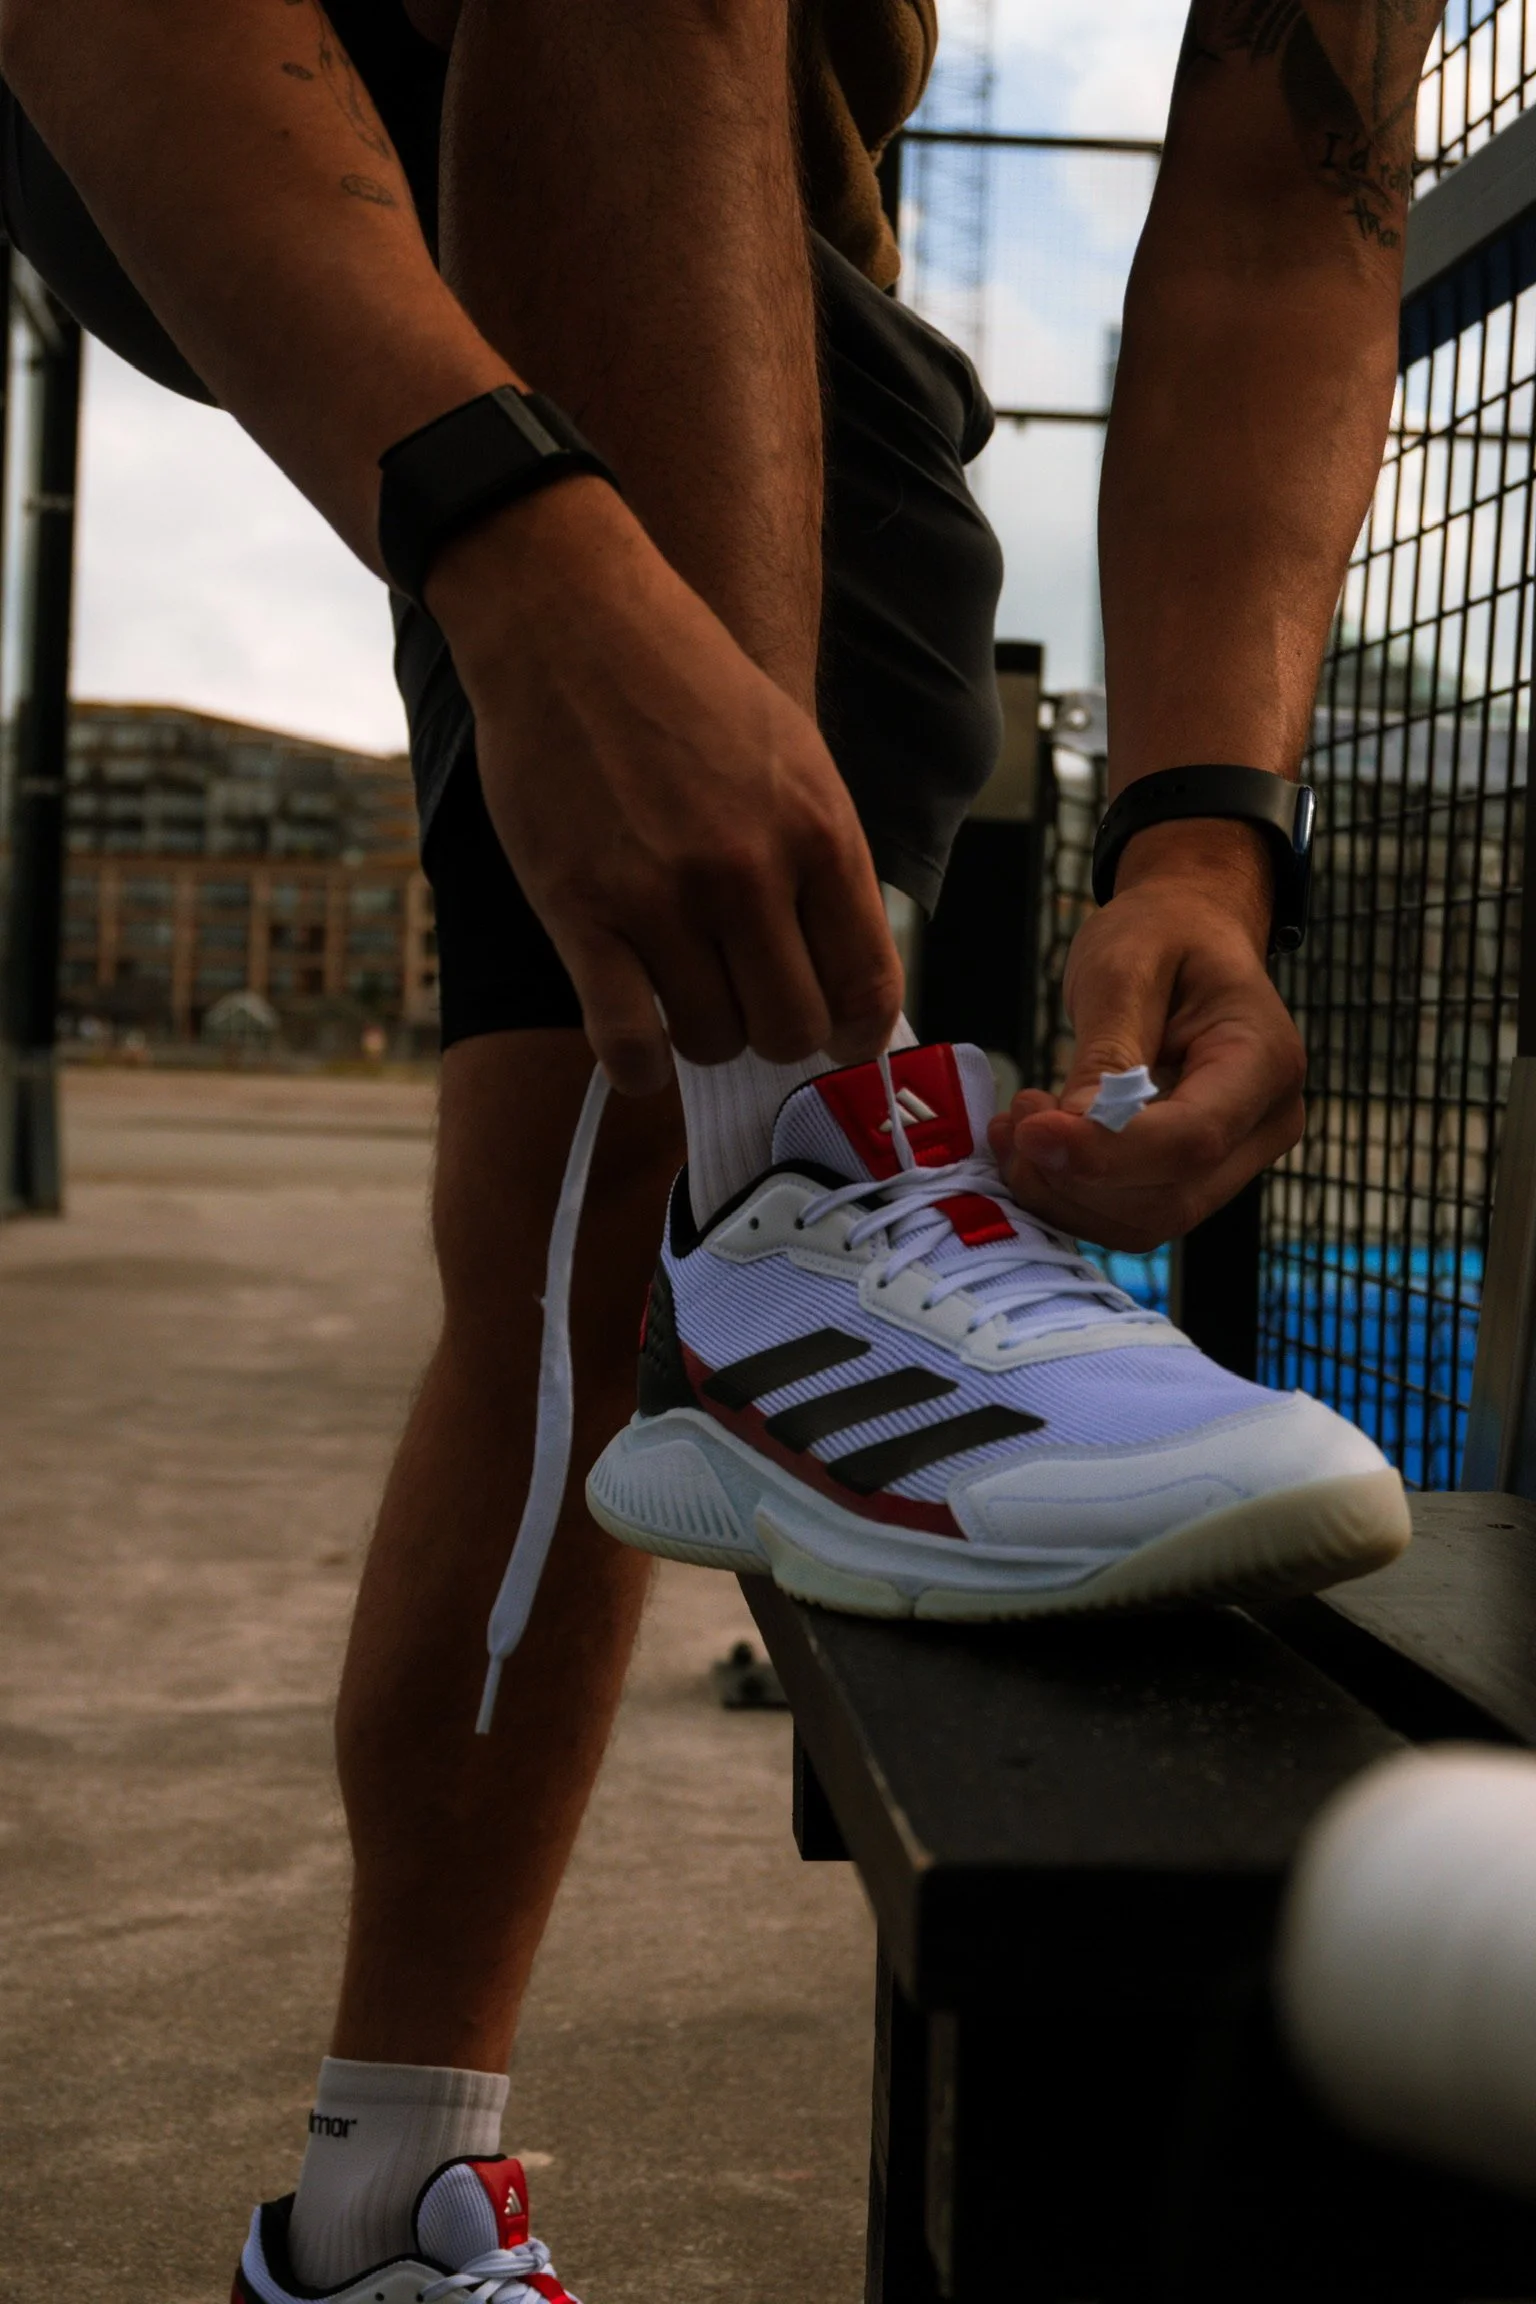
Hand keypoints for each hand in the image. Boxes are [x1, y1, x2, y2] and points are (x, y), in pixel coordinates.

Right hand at [427, 482, 902, 1095]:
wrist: (569, 619)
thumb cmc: (685, 682)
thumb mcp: (796, 756)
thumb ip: (824, 861)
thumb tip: (845, 974)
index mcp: (819, 831)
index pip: (867, 985)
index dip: (857, 1032)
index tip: (838, 1037)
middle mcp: (750, 872)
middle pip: (790, 1029)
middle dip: (775, 1034)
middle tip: (748, 1004)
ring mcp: (663, 896)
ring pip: (711, 1039)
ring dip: (703, 1034)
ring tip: (684, 993)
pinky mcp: (581, 910)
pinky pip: (626, 1041)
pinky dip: (638, 1066)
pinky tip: (638, 1049)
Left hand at [987, 822, 1304, 1250]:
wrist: (1187, 935)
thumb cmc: (1161, 936)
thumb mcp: (1123, 968)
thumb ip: (1104, 1053)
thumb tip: (1070, 1130)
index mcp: (1264, 1061)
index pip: (1194, 1139)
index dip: (1107, 1152)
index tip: (1031, 1130)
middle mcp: (1264, 1126)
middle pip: (1170, 1198)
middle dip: (1074, 1177)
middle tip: (1013, 1122)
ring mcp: (1233, 1162)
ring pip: (1144, 1221)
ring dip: (1062, 1193)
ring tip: (1015, 1129)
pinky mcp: (1190, 1177)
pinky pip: (1128, 1215)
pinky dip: (1068, 1195)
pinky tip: (1032, 1148)